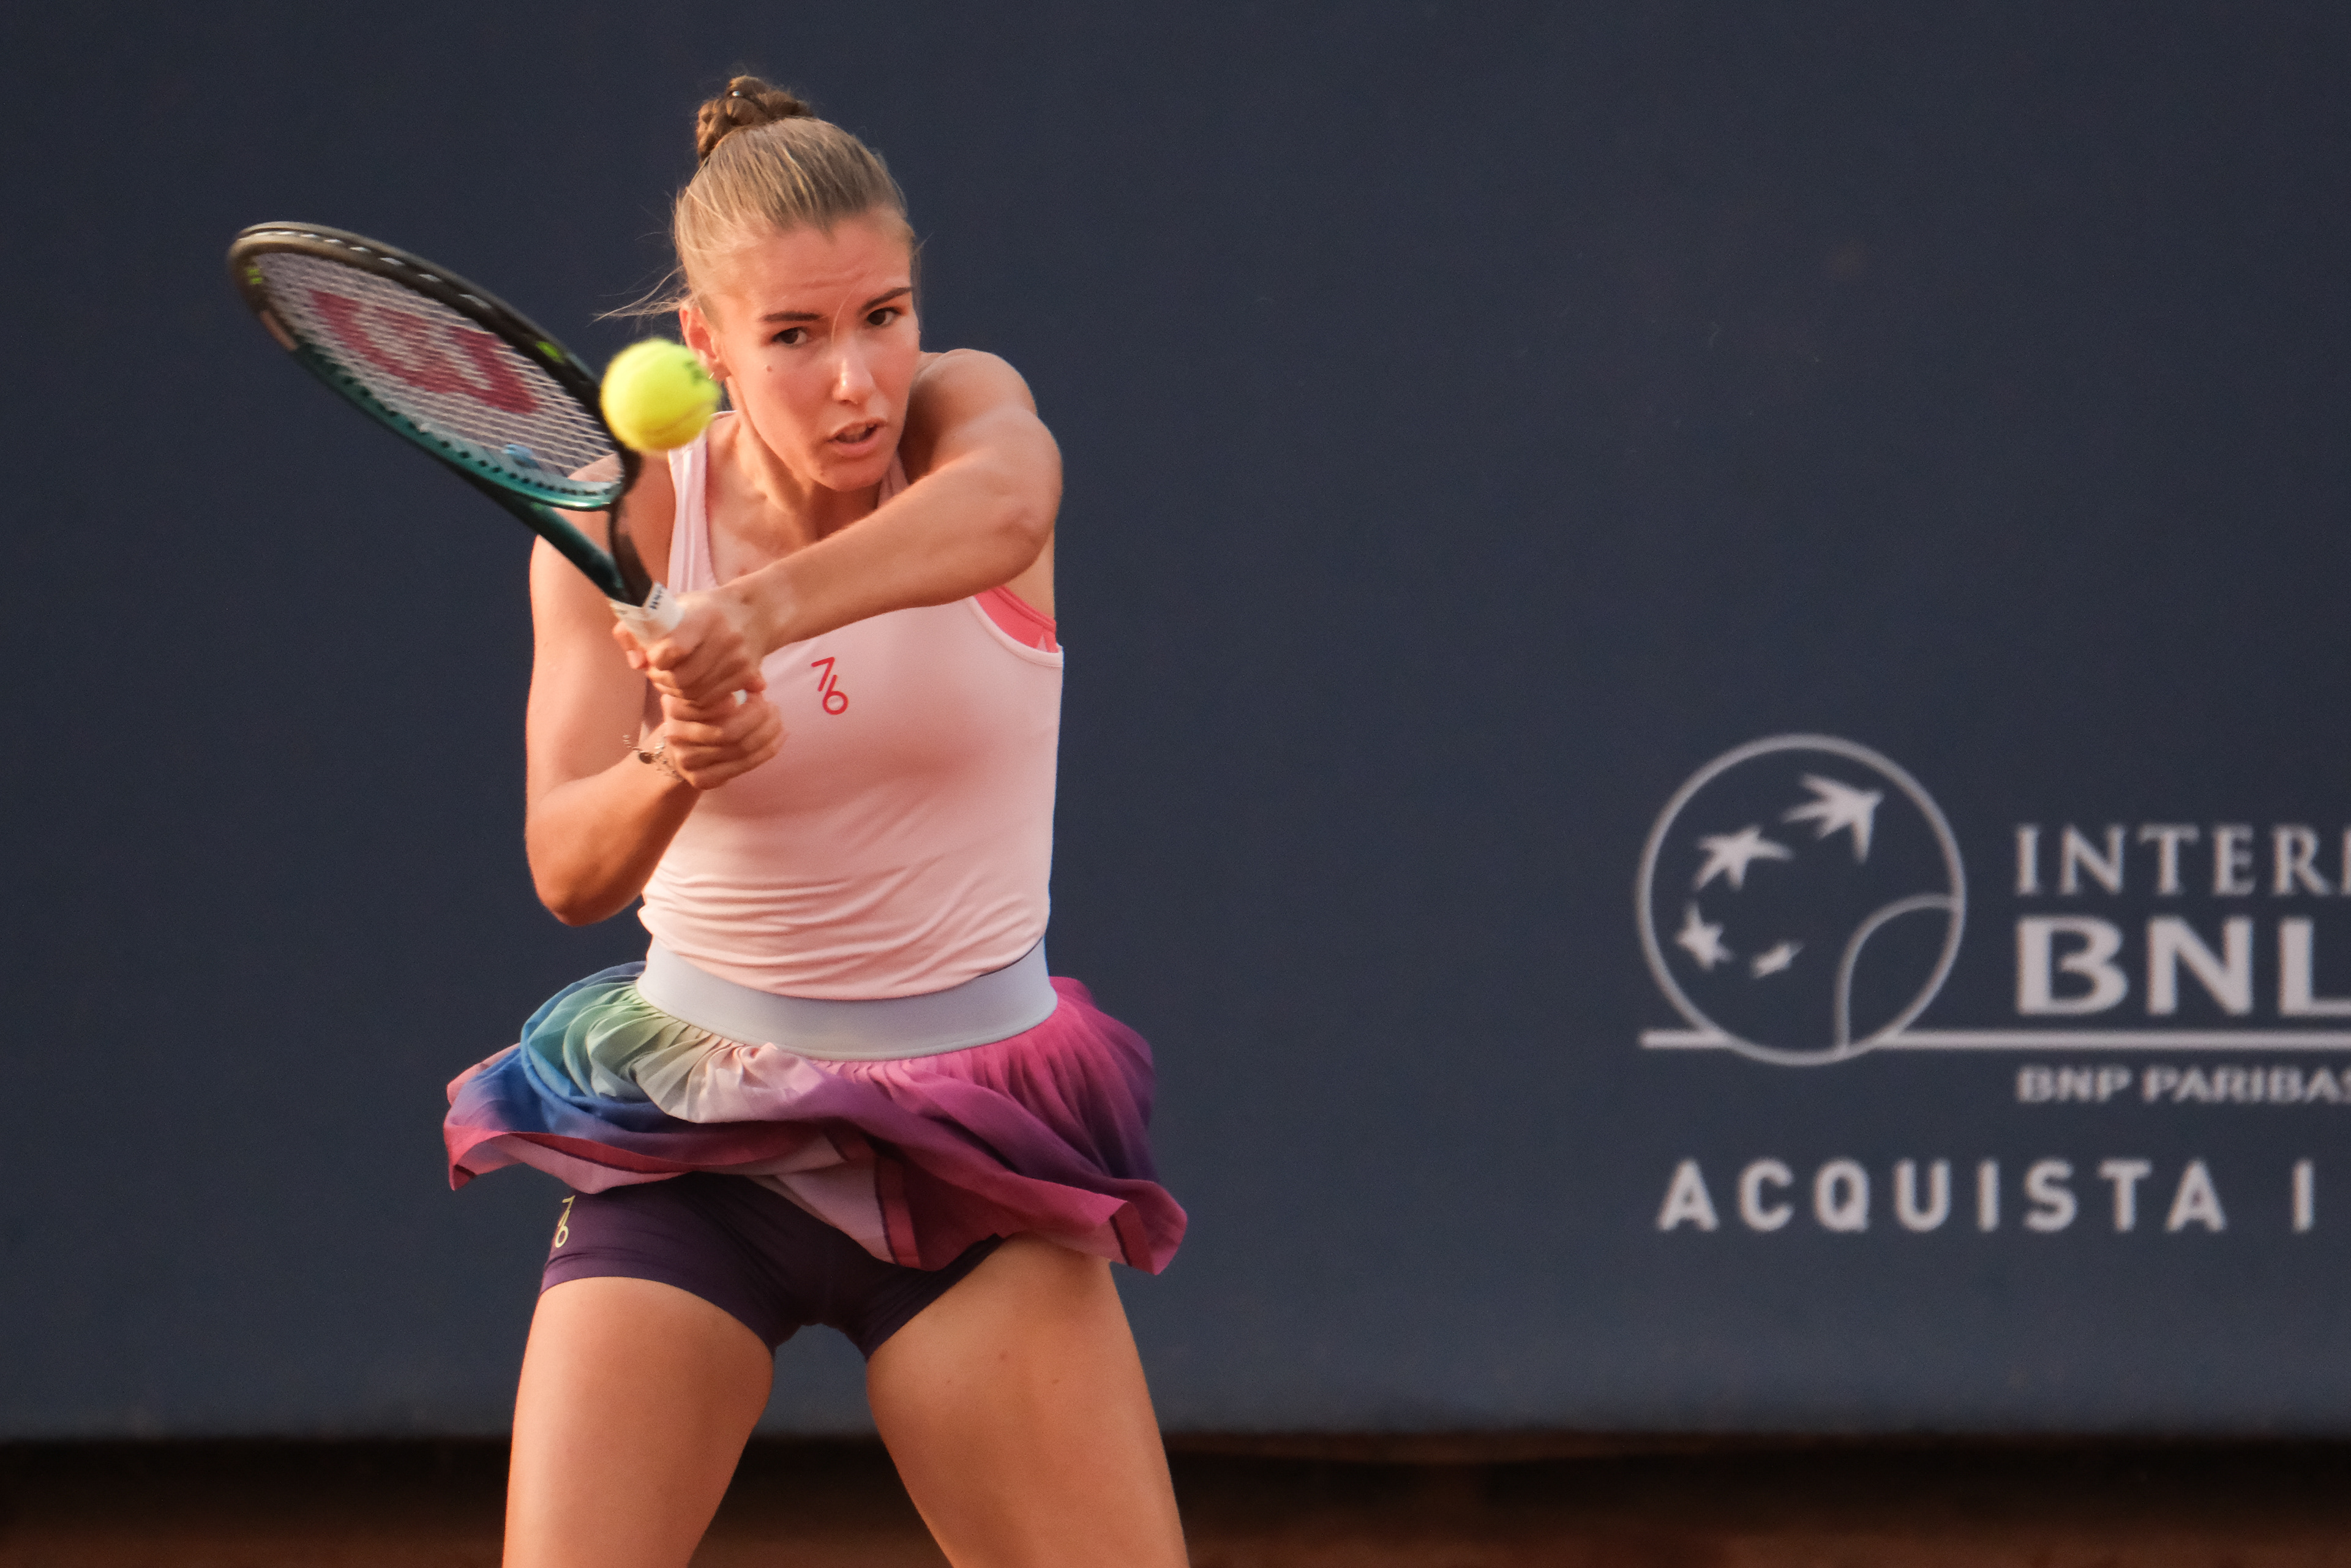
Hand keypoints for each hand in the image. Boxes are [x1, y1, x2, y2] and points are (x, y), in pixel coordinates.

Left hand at [612, 587, 767, 707]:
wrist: (753, 613)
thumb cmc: (703, 610)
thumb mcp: (670, 606)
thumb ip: (639, 629)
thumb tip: (636, 662)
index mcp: (704, 615)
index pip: (673, 648)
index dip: (656, 658)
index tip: (653, 655)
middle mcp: (725, 638)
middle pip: (682, 679)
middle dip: (662, 679)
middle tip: (657, 671)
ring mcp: (738, 660)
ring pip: (695, 694)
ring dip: (676, 691)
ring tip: (671, 677)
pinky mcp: (747, 676)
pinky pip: (711, 700)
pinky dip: (695, 697)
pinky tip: (690, 684)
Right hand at [652, 688, 783, 789]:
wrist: (685, 746)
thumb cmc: (706, 711)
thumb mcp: (712, 690)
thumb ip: (733, 681)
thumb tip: (759, 683)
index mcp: (674, 706)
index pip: (714, 703)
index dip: (743, 700)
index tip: (758, 693)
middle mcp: (675, 734)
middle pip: (729, 730)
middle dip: (760, 718)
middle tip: (774, 707)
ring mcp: (686, 760)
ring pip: (740, 749)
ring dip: (768, 733)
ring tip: (778, 719)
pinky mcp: (700, 779)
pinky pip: (743, 766)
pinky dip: (767, 750)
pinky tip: (779, 736)